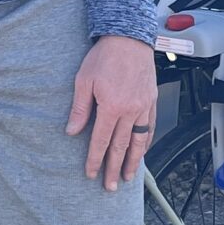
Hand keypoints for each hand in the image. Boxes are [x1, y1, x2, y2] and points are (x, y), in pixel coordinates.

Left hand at [66, 35, 157, 190]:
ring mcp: (143, 106)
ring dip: (133, 161)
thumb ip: (80, 108)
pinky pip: (150, 127)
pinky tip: (142, 151)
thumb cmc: (104, 56)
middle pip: (121, 147)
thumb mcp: (83, 80)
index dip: (95, 159)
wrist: (128, 37)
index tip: (90, 174)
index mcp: (111, 107)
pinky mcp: (151, 100)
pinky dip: (146, 142)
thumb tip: (72, 131)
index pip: (101, 141)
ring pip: (139, 141)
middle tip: (111, 186)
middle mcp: (130, 110)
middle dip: (115, 168)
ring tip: (128, 177)